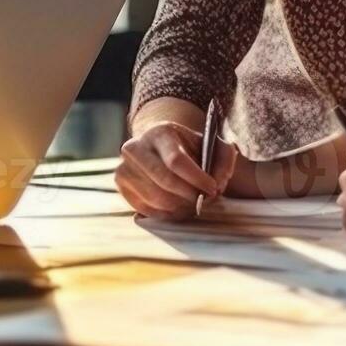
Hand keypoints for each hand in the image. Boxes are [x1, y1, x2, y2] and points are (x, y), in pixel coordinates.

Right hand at [115, 120, 237, 218]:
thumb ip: (224, 159)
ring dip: (180, 206)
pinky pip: (146, 209)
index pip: (176, 161)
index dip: (197, 179)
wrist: (160, 148)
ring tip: (193, 203)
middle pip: (164, 181)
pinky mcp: (121, 186)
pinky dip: (166, 213)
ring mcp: (124, 167)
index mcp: (160, 132)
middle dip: (189, 195)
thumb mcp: (211, 145)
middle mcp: (136, 147)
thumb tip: (218, 185)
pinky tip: (178, 206)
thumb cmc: (189, 148)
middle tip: (204, 200)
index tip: (213, 189)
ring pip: (155, 198)